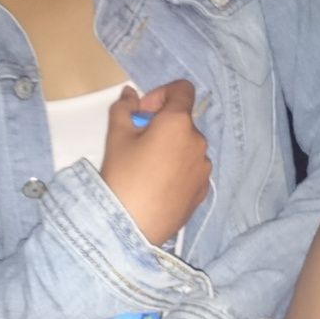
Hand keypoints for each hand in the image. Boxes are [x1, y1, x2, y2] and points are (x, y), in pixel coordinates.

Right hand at [100, 80, 210, 244]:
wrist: (132, 228)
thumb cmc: (123, 179)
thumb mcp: (116, 137)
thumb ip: (124, 108)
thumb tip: (130, 95)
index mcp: (178, 123)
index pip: (182, 90)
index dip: (161, 94)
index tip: (143, 113)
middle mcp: (198, 142)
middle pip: (183, 121)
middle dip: (162, 125)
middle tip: (137, 144)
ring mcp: (203, 168)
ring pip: (187, 146)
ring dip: (171, 148)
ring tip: (147, 169)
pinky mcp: (203, 190)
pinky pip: (191, 169)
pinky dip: (178, 169)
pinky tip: (158, 186)